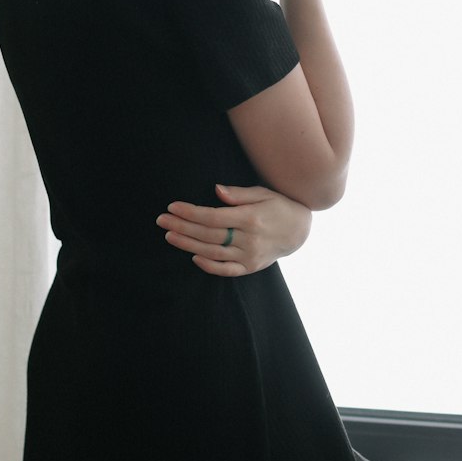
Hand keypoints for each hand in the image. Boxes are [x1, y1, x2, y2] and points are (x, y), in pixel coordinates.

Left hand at [155, 183, 312, 277]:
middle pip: (208, 234)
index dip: (190, 212)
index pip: (213, 217)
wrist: (300, 230)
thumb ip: (239, 194)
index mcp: (251, 218)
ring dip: (188, 245)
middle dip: (182, 226)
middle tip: (161, 220)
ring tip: (169, 236)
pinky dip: (209, 266)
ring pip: (213, 252)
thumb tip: (215, 190)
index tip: (172, 207)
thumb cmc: (279, 206)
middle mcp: (250, 239)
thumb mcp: (263, 193)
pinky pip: (227, 270)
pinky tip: (193, 257)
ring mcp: (250, 256)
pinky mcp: (251, 267)